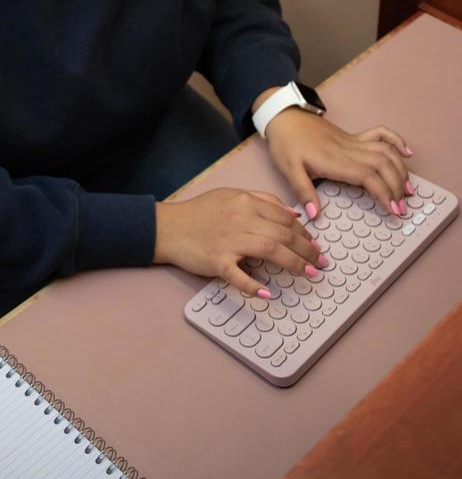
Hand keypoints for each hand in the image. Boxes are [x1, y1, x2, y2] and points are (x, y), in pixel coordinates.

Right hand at [153, 187, 325, 295]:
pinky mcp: (216, 260)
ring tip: (309, 273)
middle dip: (307, 249)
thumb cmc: (200, 212)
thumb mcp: (231, 195)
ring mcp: (229, 240)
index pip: (284, 217)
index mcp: (245, 201)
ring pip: (270, 250)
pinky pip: (238, 275)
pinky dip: (254, 285)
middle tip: (321, 262)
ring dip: (294, 263)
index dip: (304, 233)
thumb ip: (262, 201)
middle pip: (282, 233)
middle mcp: (240, 218)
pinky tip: (269, 294)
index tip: (315, 246)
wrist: (169, 227)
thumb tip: (293, 213)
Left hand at [265, 108, 413, 217]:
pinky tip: (406, 153)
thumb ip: (303, 191)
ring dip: (401, 169)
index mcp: (334, 160)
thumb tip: (314, 214)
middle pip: (383, 165)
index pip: (368, 176)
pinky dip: (397, 141)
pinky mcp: (354, 136)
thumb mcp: (288, 169)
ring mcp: (353, 141)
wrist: (284, 116)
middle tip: (402, 208)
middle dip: (397, 187)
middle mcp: (349, 149)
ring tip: (408, 190)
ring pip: (386, 151)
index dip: (384, 193)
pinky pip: (381, 133)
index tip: (393, 210)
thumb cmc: (285, 142)